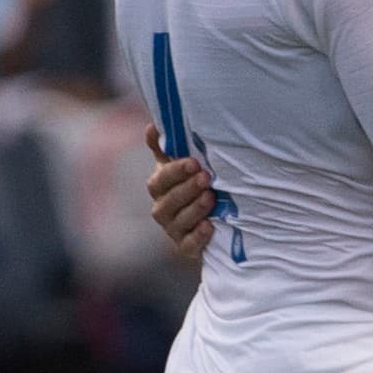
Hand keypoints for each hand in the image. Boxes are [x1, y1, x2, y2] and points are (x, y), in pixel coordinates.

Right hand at [145, 120, 214, 258]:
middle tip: (206, 177)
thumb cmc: (198, 184)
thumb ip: (169, 147)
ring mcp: (174, 230)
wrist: (219, 219)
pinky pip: (187, 246)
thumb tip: (153, 125)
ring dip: (194, 209)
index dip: (175, 172)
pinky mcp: (186, 247)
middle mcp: (163, 208)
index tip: (193, 162)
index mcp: (161, 186)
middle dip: (187, 189)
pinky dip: (197, 237)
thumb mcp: (185, 165)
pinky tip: (209, 227)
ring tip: (211, 197)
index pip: (161, 179)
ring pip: (177, 222)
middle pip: (167, 201)